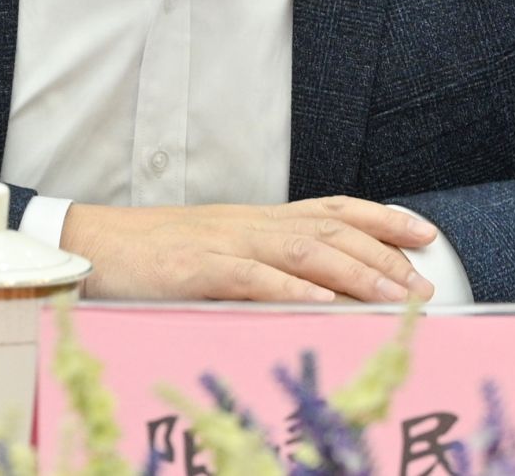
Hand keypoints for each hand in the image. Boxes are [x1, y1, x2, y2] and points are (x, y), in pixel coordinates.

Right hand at [61, 197, 439, 303]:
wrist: (88, 244)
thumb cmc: (152, 257)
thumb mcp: (216, 254)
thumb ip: (261, 267)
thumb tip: (315, 294)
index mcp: (256, 220)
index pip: (332, 210)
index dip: (382, 218)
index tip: (425, 234)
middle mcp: (249, 224)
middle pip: (330, 230)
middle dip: (383, 255)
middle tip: (423, 285)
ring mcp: (224, 243)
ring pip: (303, 250)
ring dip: (354, 274)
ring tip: (391, 297)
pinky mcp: (195, 268)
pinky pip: (251, 277)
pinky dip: (290, 291)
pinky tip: (320, 306)